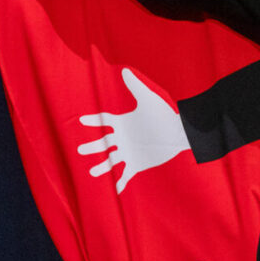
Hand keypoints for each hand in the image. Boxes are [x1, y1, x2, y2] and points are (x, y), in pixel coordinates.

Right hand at [75, 68, 189, 192]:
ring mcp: (130, 152)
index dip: (93, 121)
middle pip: (103, 143)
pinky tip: (114, 190)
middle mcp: (124, 138)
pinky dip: (120, 183)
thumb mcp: (148, 100)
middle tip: (79, 149)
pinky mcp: (138, 164)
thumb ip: (135, 87)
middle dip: (92, 147)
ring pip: (111, 161)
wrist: (179, 134)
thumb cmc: (165, 115)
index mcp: (124, 123)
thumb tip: (124, 70)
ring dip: (102, 167)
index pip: (104, 121)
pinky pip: (126, 175)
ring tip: (92, 172)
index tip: (80, 120)